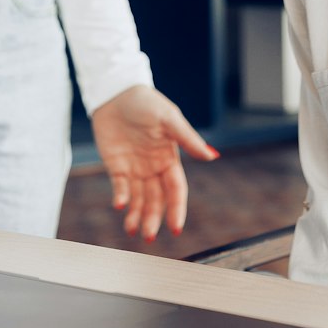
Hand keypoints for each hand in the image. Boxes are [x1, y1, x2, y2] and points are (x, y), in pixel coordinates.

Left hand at [89, 85, 217, 241]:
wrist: (116, 91)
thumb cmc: (146, 101)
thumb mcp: (169, 118)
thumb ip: (188, 139)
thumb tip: (212, 156)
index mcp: (170, 158)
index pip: (176, 189)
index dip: (177, 208)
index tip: (176, 228)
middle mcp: (153, 167)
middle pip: (156, 199)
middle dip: (153, 218)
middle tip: (149, 236)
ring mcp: (134, 168)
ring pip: (138, 198)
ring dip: (137, 215)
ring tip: (133, 231)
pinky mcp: (116, 165)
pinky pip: (119, 186)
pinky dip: (120, 198)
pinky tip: (120, 206)